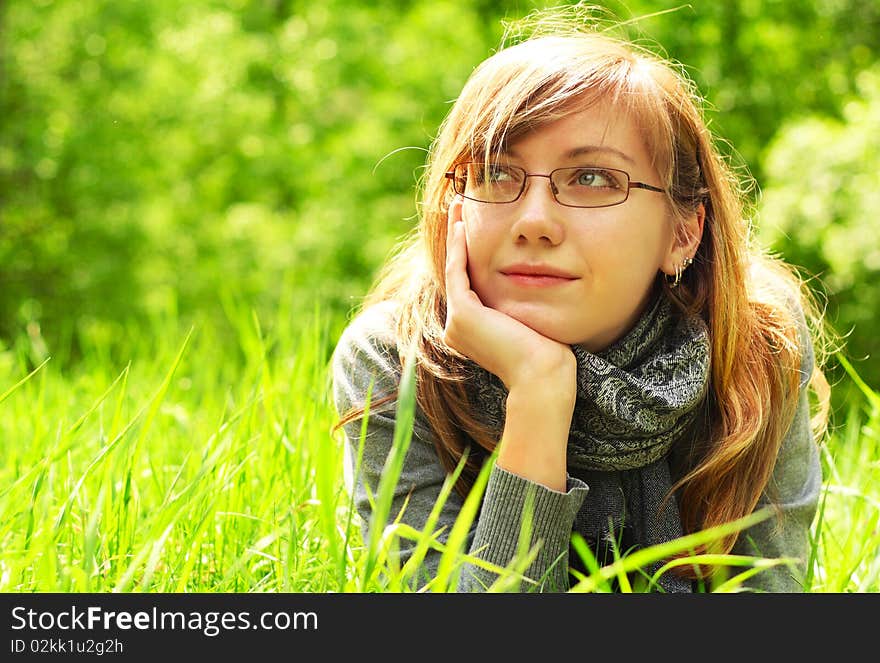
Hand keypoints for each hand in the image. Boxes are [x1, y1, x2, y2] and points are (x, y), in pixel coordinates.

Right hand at [443, 198, 575, 489]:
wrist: (543, 376)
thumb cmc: (549, 355)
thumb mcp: (533, 322)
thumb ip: (524, 305)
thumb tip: (541, 282)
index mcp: (472, 331)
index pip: (467, 283)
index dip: (468, 253)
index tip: (473, 227)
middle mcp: (457, 327)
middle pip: (457, 272)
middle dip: (458, 238)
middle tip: (460, 207)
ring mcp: (457, 322)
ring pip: (454, 267)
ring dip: (455, 235)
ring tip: (459, 206)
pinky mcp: (463, 314)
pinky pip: (458, 271)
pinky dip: (459, 246)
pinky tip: (463, 224)